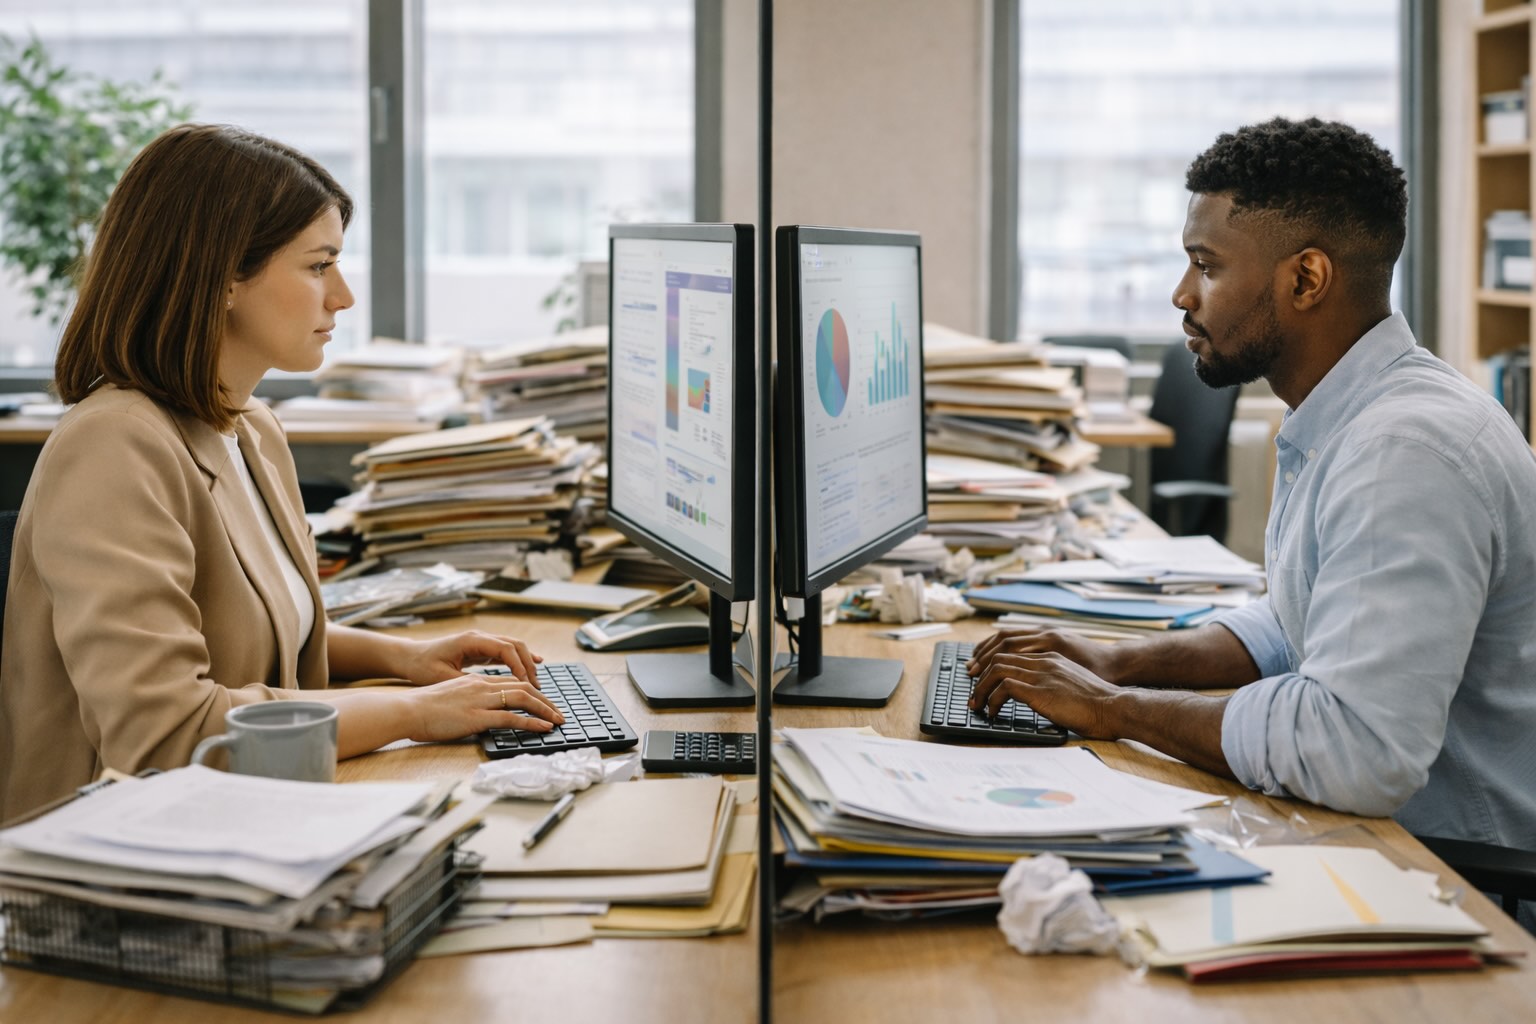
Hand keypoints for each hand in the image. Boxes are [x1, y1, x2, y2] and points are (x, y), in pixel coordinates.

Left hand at [402, 631, 542, 684]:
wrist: (409, 657)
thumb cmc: (422, 667)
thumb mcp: (442, 677)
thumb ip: (467, 682)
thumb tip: (491, 692)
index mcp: (472, 641)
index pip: (506, 649)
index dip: (520, 666)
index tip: (527, 685)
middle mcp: (480, 637)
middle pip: (515, 645)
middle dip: (529, 665)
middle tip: (538, 687)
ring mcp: (481, 642)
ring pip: (513, 648)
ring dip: (526, 664)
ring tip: (536, 684)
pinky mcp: (481, 649)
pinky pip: (506, 652)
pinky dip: (520, 661)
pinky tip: (532, 668)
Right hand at [405, 674, 564, 741]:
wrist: (406, 710)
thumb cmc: (422, 708)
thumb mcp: (450, 699)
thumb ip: (469, 701)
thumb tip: (480, 712)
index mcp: (475, 682)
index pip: (511, 682)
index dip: (531, 691)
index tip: (543, 702)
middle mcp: (482, 687)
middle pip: (523, 687)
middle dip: (545, 700)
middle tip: (558, 712)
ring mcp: (480, 700)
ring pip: (522, 698)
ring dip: (545, 709)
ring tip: (558, 720)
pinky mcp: (477, 716)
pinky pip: (511, 717)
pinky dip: (531, 722)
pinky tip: (543, 727)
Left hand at [967, 651, 1124, 740]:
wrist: (1115, 707)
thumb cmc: (1099, 703)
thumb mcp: (1071, 684)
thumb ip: (1052, 681)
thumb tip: (1036, 694)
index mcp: (1051, 656)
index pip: (1010, 650)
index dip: (989, 662)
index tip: (979, 677)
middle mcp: (1044, 660)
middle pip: (998, 657)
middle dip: (979, 675)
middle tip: (973, 694)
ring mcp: (1042, 674)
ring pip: (996, 669)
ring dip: (981, 688)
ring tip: (977, 705)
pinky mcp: (1041, 690)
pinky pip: (1005, 688)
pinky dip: (993, 700)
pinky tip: (993, 712)